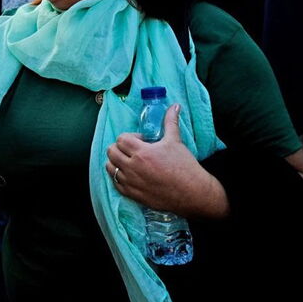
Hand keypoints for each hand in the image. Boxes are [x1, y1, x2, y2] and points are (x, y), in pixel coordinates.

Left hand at [105, 104, 228, 218]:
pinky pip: (115, 184)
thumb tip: (174, 106)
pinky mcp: (133, 195)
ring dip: (117, 162)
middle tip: (134, 150)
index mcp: (142, 152)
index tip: (142, 141)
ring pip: (110, 168)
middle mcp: (133, 168)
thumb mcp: (175, 141)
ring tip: (130, 162)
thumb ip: (170, 122)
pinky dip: (119, 178)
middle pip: (111, 152)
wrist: (192, 193)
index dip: (130, 137)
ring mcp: (131, 182)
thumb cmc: (184, 166)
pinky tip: (131, 175)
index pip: (121, 139)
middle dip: (120, 148)